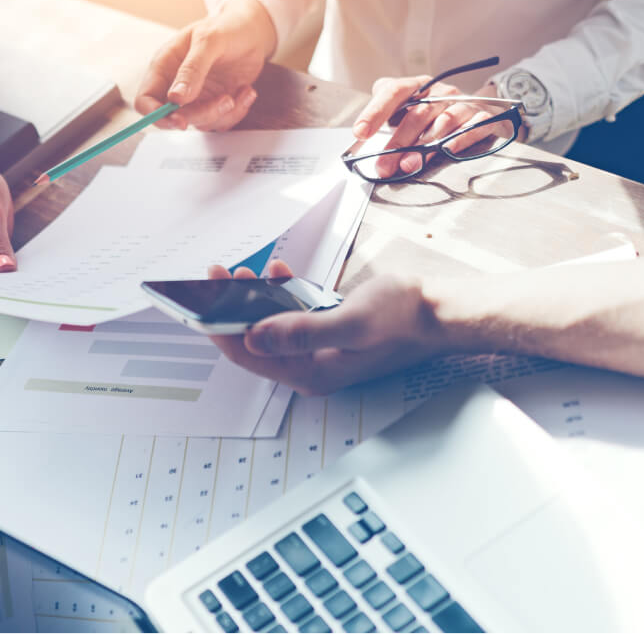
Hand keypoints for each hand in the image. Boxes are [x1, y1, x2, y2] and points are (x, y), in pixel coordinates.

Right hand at [135, 0, 275, 130]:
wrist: (253, 30)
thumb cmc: (227, 27)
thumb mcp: (209, 40)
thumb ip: (192, 68)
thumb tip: (176, 98)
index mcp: (165, 66)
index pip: (145, 99)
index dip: (156, 115)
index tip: (179, 120)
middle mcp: (177, 85)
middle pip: (174, 117)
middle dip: (202, 114)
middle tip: (226, 100)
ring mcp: (196, 97)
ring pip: (200, 123)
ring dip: (223, 114)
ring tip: (242, 90)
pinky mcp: (215, 103)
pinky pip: (221, 123)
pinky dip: (237, 112)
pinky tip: (246, 91)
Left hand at [206, 262, 444, 395]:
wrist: (440, 312)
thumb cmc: (404, 317)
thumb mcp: (350, 322)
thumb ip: (300, 331)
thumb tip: (253, 337)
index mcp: (311, 372)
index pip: (248, 355)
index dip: (219, 328)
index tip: (203, 299)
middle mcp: (312, 366)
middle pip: (255, 341)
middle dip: (232, 309)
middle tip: (218, 276)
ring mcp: (321, 351)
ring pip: (272, 327)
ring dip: (254, 299)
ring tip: (242, 272)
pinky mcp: (330, 334)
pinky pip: (293, 317)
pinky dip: (281, 296)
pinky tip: (280, 274)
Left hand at [353, 79, 513, 178]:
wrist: (482, 107)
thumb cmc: (435, 113)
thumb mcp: (409, 107)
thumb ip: (386, 117)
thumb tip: (361, 138)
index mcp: (418, 86)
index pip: (394, 91)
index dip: (375, 111)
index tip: (360, 132)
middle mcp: (440, 93)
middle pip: (417, 114)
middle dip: (397, 143)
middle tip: (383, 165)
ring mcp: (463, 104)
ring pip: (443, 123)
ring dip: (424, 146)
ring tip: (408, 166)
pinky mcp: (483, 118)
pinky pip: (473, 127)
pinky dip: (460, 139)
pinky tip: (447, 151)